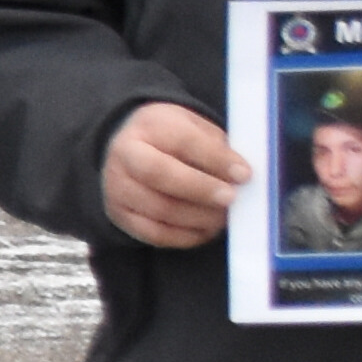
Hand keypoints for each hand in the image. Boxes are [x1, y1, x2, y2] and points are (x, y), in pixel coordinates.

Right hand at [102, 101, 249, 248]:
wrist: (129, 151)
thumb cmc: (172, 140)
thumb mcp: (194, 128)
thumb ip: (215, 147)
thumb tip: (240, 175)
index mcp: (150, 125)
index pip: (183, 141)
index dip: (215, 159)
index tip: (244, 174)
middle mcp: (126, 155)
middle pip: (160, 174)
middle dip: (201, 189)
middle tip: (231, 198)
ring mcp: (118, 187)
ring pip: (159, 208)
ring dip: (198, 217)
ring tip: (223, 217)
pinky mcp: (121, 215)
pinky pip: (154, 233)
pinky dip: (185, 236)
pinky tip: (205, 230)